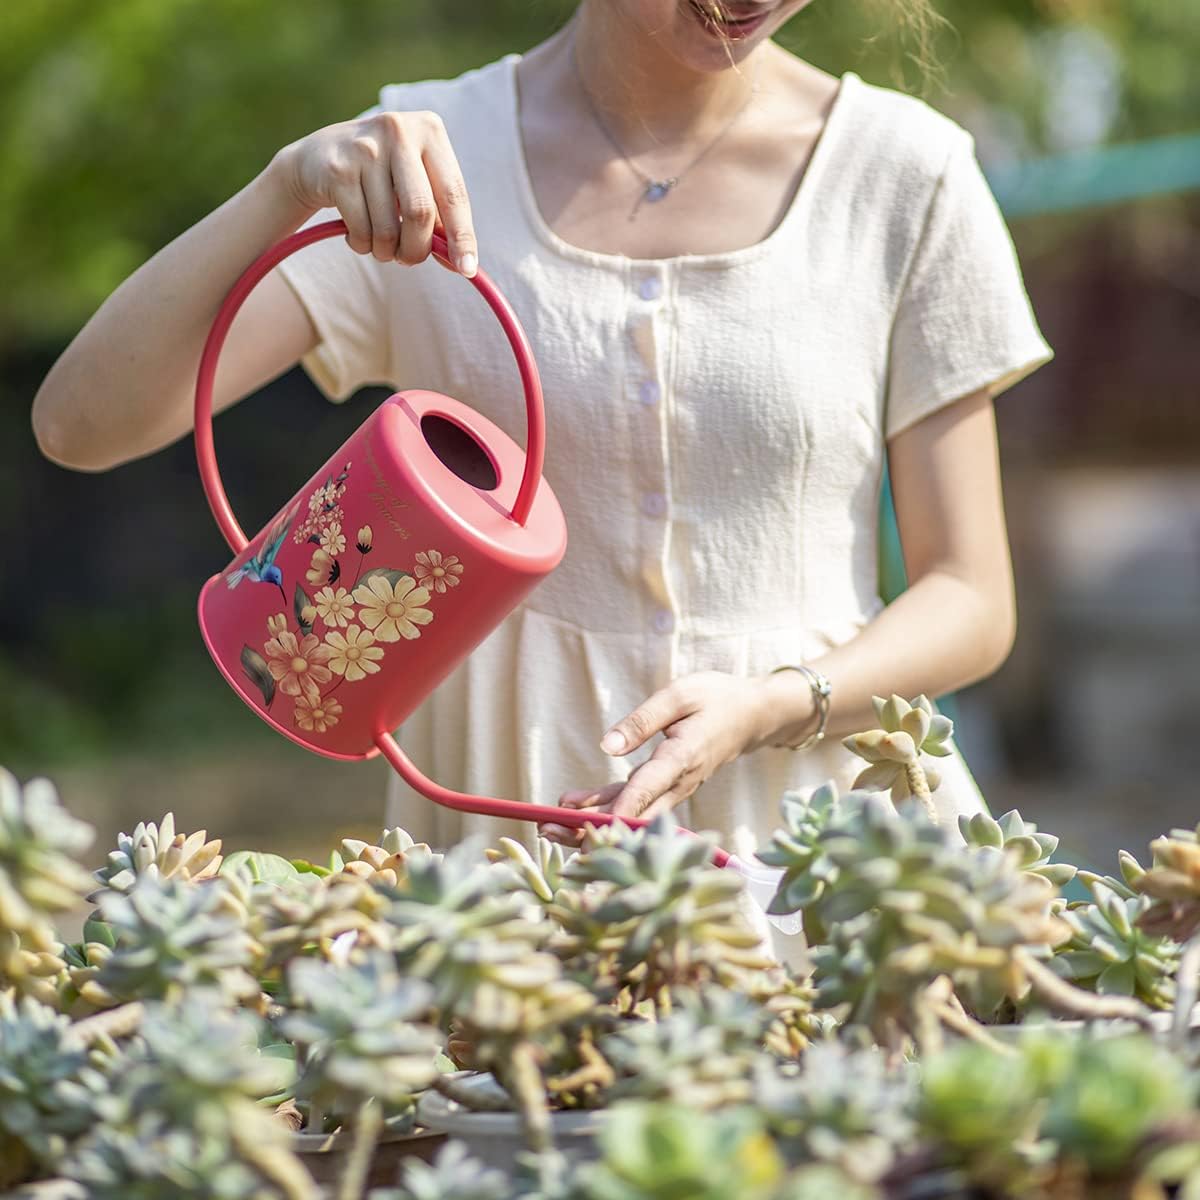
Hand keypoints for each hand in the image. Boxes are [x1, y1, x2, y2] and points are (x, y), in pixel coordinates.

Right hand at [272, 109, 477, 274]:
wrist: (315, 159)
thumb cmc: (380, 178)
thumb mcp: (414, 186)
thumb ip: (440, 220)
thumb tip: (464, 265)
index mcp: (429, 130)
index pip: (453, 193)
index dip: (462, 236)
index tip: (467, 270)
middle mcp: (398, 129)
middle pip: (421, 212)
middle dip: (416, 249)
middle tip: (408, 261)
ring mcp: (365, 147)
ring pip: (388, 227)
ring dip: (386, 251)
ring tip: (379, 244)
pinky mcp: (337, 169)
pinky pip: (361, 230)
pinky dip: (362, 245)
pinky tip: (356, 233)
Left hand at [539, 672, 774, 845]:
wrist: (750, 715)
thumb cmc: (715, 698)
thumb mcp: (680, 695)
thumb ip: (643, 719)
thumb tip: (606, 746)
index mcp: (683, 757)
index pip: (647, 789)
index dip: (620, 810)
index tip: (592, 828)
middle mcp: (679, 782)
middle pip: (633, 815)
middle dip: (592, 827)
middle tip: (549, 832)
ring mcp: (673, 789)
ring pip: (630, 815)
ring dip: (590, 823)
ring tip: (547, 827)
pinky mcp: (666, 786)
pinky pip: (633, 802)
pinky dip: (602, 807)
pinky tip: (571, 806)